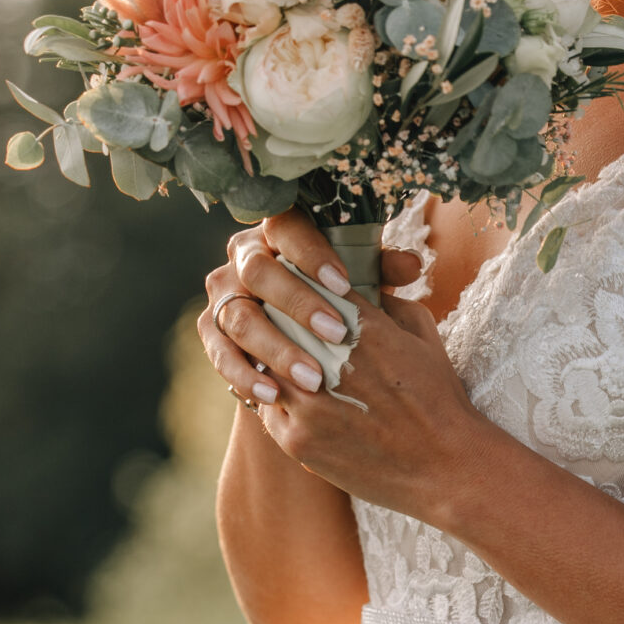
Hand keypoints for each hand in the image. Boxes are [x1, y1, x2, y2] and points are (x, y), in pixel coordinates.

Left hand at [198, 213, 482, 521]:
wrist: (446, 466)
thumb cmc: (439, 398)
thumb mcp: (422, 333)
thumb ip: (386, 303)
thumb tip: (359, 286)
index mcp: (361, 326)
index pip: (307, 286)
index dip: (298, 286)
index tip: (294, 288)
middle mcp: (329, 361)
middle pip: (274, 322)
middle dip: (274, 320)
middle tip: (271, 317)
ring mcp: (308, 404)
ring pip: (262, 366)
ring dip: (268, 360)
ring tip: (273, 356)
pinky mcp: (298, 441)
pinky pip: (266, 408)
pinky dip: (273, 399)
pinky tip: (286, 395)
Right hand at [199, 211, 421, 404]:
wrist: (300, 341)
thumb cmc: (335, 300)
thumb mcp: (359, 283)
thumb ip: (380, 270)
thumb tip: (413, 265)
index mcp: (278, 233)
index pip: (287, 228)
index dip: (311, 254)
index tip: (343, 284)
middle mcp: (243, 258)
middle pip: (259, 272)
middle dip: (297, 304)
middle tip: (335, 334)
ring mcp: (223, 295)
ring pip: (240, 318)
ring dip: (276, 349)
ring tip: (312, 378)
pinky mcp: (211, 332)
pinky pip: (221, 354)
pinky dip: (245, 376)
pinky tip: (273, 394)